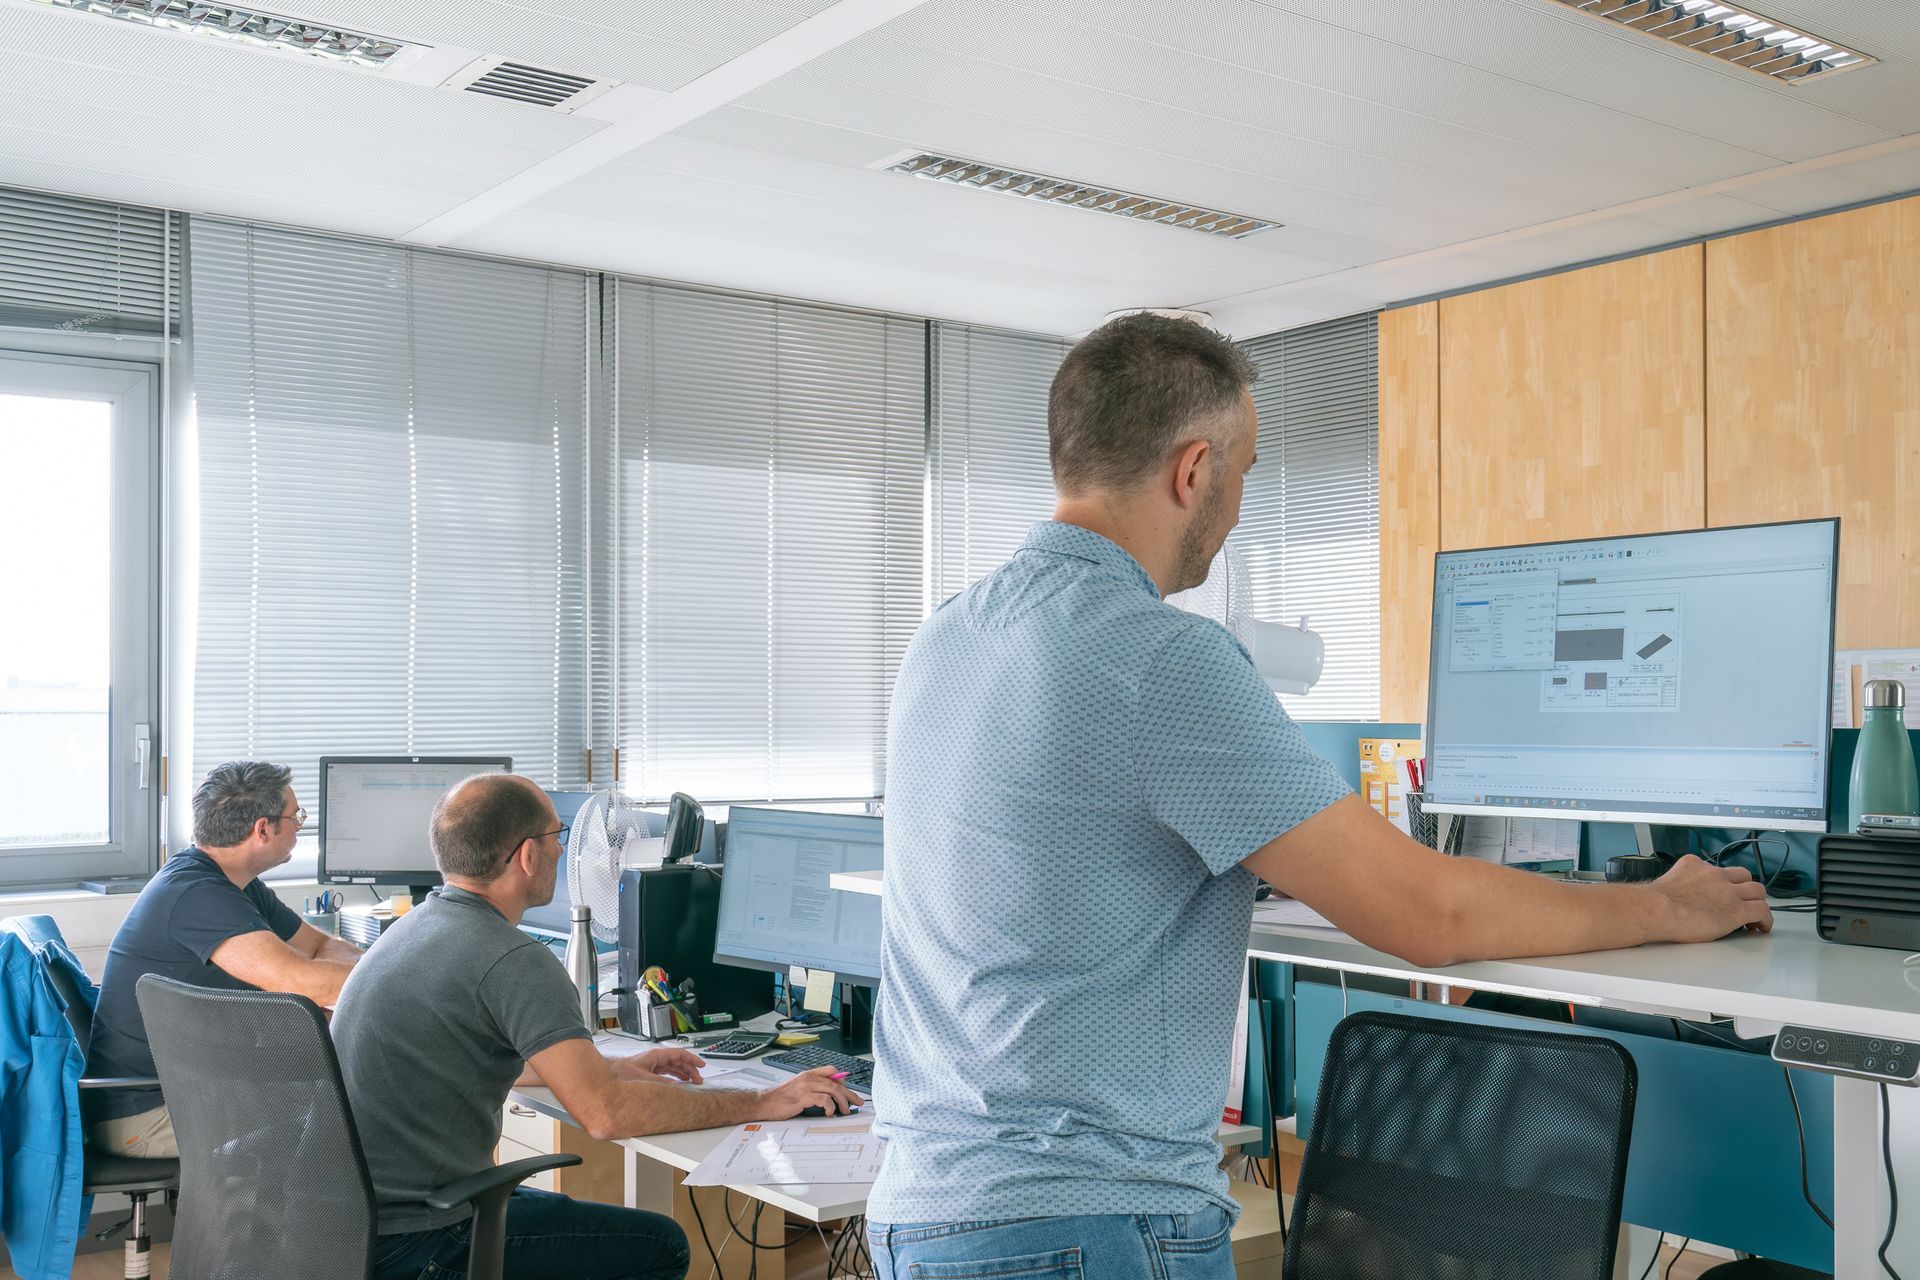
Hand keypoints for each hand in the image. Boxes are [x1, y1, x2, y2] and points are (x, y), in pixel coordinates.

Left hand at [609, 1047, 704, 1083]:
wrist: (608, 1074)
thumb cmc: (621, 1072)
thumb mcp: (644, 1078)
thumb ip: (662, 1083)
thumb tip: (677, 1087)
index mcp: (656, 1055)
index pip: (679, 1054)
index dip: (692, 1059)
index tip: (701, 1065)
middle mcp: (656, 1058)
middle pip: (678, 1061)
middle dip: (690, 1069)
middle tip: (698, 1079)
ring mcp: (652, 1064)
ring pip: (673, 1066)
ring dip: (683, 1073)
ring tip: (692, 1081)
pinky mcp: (649, 1071)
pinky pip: (666, 1072)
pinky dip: (675, 1077)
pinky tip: (679, 1083)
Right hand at [757, 1066, 862, 1119]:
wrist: (763, 1103)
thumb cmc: (779, 1099)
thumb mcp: (797, 1089)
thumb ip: (811, 1088)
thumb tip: (828, 1097)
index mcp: (807, 1074)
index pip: (831, 1071)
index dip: (843, 1080)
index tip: (849, 1091)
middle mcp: (808, 1078)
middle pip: (836, 1082)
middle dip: (850, 1094)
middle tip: (857, 1102)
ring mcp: (806, 1087)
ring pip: (833, 1089)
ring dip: (843, 1101)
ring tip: (845, 1111)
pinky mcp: (803, 1097)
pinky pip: (824, 1099)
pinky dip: (830, 1107)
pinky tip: (830, 1113)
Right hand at [1648, 855, 1772, 940]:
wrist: (1656, 910)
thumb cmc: (1653, 904)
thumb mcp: (1666, 883)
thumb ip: (1679, 885)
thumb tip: (1675, 899)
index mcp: (1695, 865)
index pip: (1719, 869)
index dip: (1726, 882)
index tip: (1725, 891)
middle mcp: (1715, 874)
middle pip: (1744, 876)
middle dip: (1746, 889)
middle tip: (1744, 901)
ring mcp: (1728, 891)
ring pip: (1757, 891)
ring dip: (1757, 902)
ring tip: (1756, 915)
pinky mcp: (1736, 910)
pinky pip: (1762, 911)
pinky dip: (1765, 919)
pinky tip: (1761, 927)